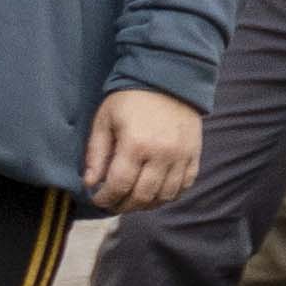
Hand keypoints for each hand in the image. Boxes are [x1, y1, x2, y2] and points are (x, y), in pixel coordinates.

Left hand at [86, 83, 204, 213]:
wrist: (169, 81)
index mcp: (136, 145)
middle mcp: (162, 154)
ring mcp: (182, 156)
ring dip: (147, 204)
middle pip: (143, 196)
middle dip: (124, 205)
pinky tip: (155, 193)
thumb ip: (96, 153)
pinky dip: (169, 195)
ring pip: (165, 195)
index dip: (106, 198)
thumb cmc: (130, 100)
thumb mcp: (104, 121)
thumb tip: (90, 183)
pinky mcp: (194, 155)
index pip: (120, 185)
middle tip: (113, 203)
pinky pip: (185, 185)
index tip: (98, 199)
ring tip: (132, 200)